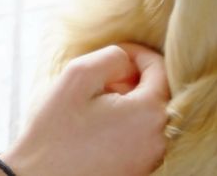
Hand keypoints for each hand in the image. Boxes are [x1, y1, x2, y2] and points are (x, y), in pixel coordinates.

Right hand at [0, 43, 169, 175]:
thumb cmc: (56, 130)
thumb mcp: (78, 76)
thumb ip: (111, 57)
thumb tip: (128, 61)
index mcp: (149, 111)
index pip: (159, 67)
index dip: (136, 53)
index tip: (113, 55)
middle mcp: (160, 137)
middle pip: (157, 91)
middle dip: (131, 79)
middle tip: (99, 82)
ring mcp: (151, 157)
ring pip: (149, 113)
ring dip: (127, 101)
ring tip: (95, 104)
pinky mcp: (140, 169)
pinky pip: (141, 135)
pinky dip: (125, 123)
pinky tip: (97, 126)